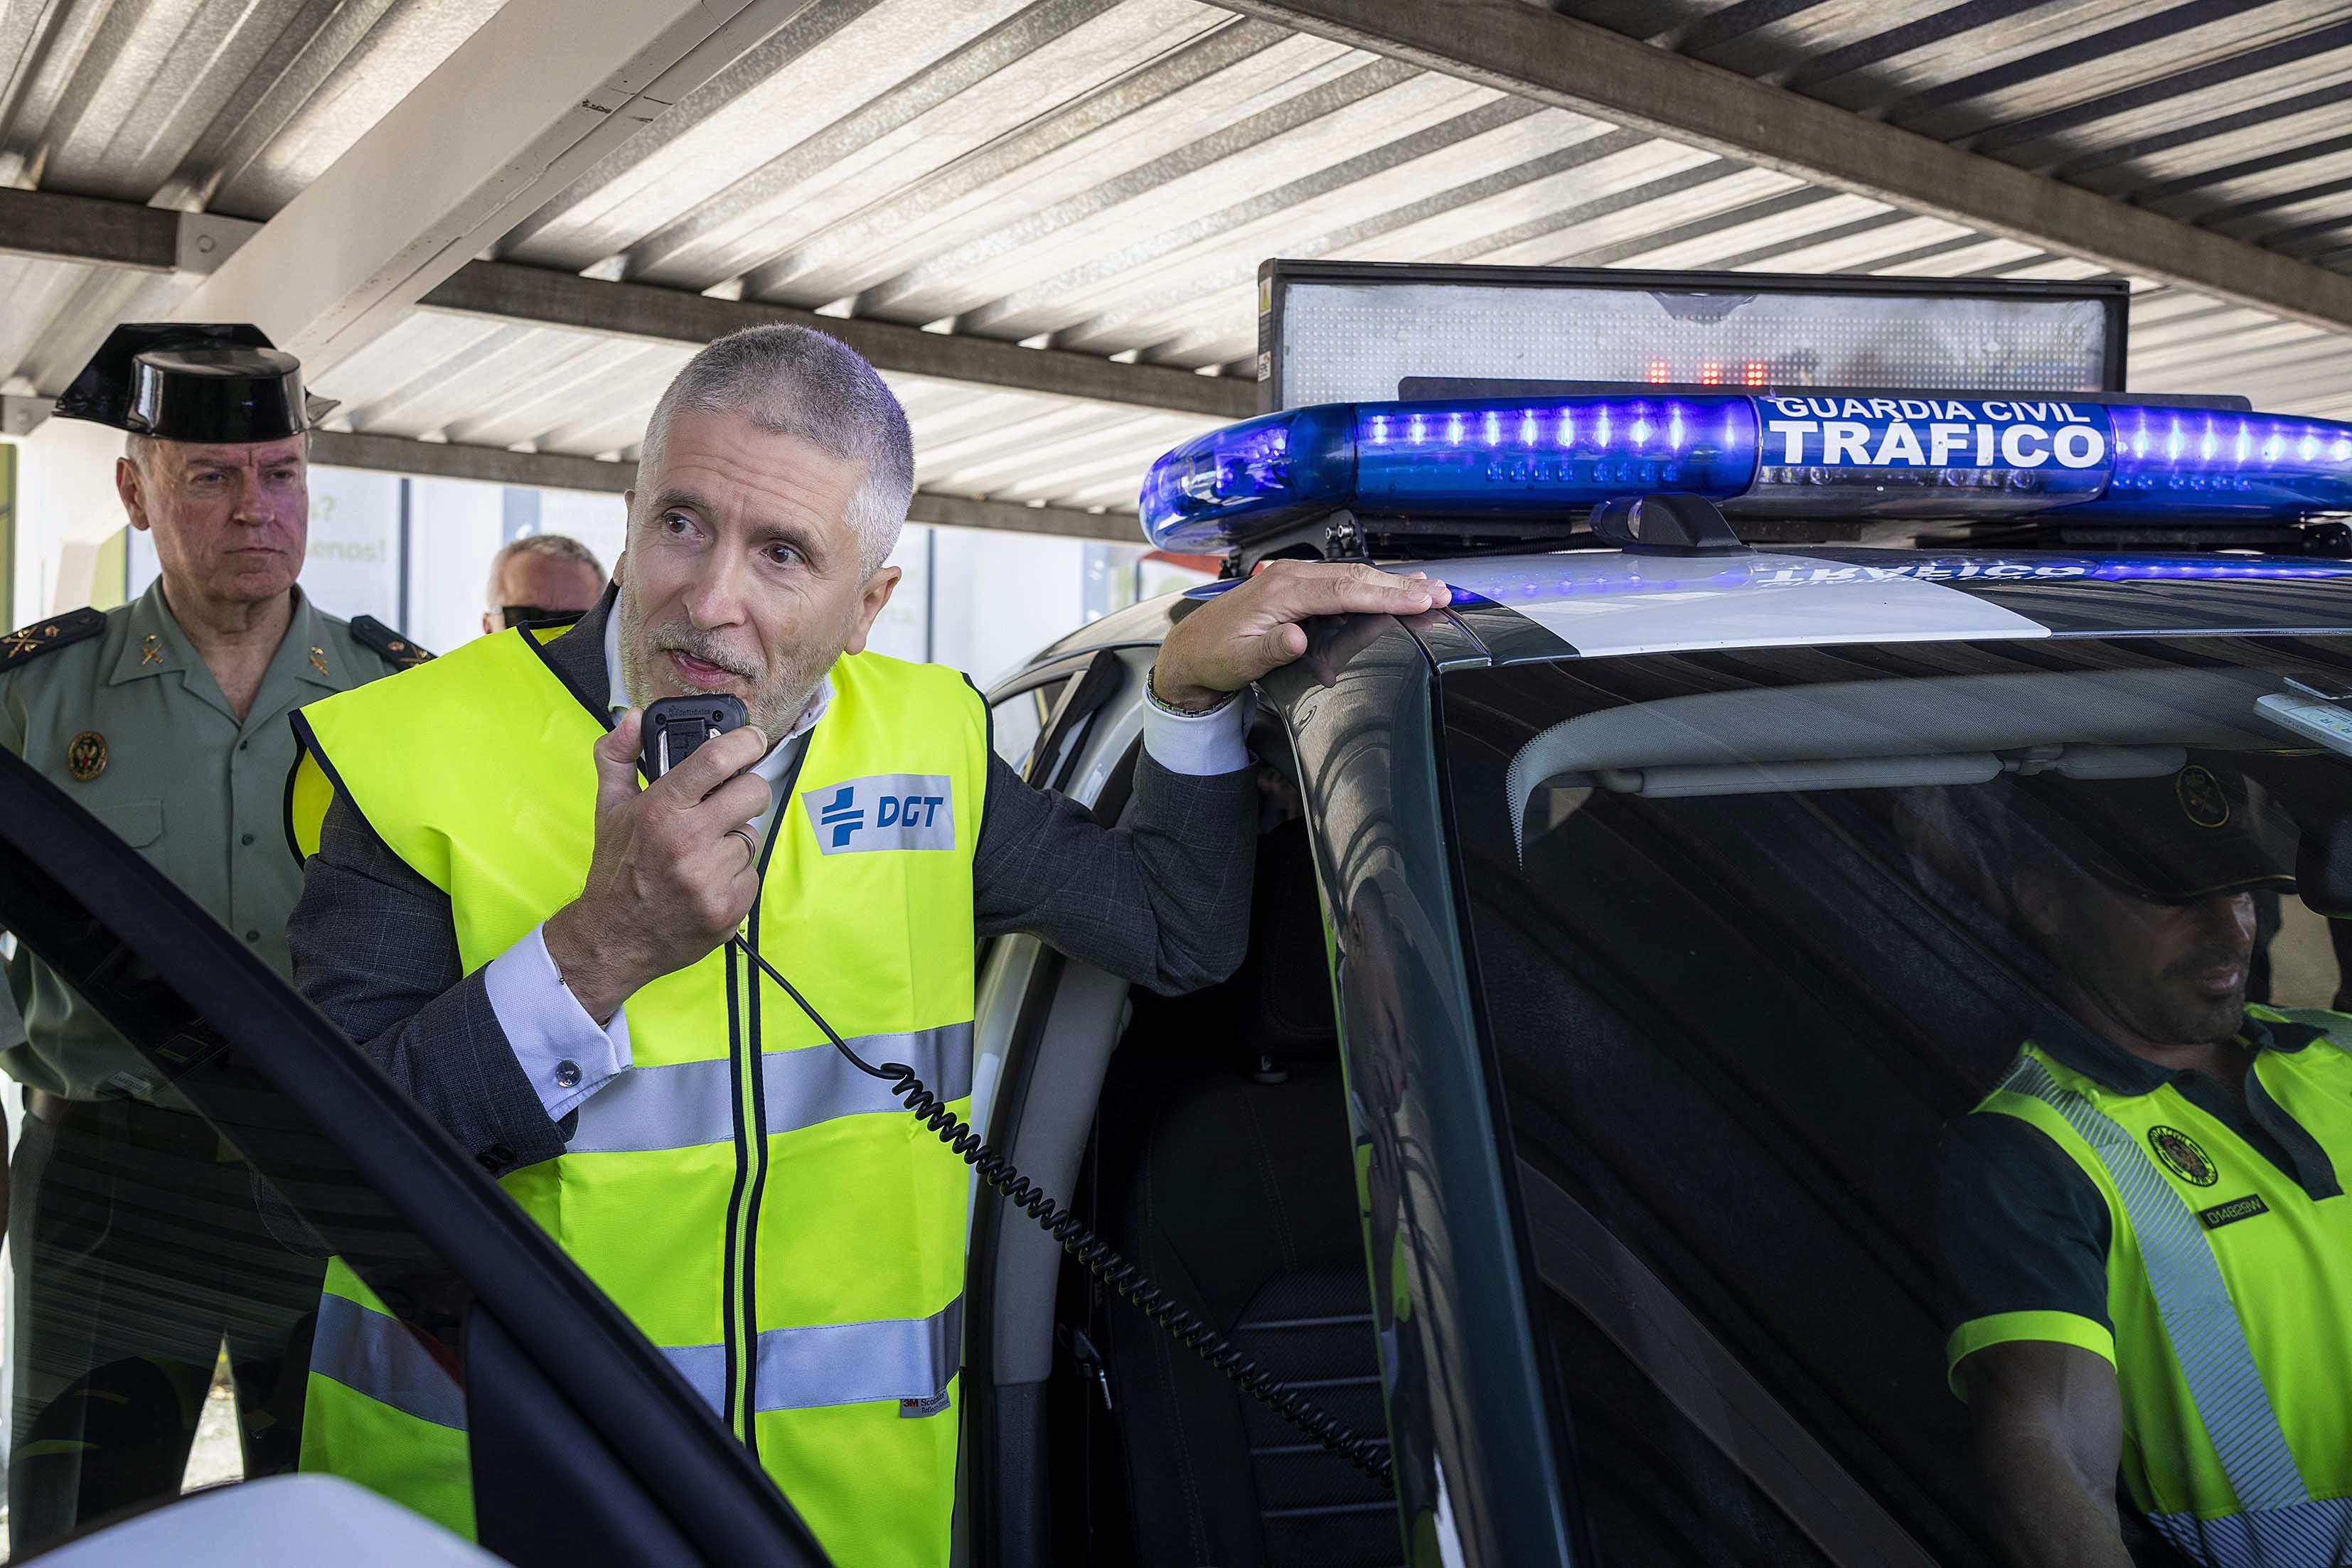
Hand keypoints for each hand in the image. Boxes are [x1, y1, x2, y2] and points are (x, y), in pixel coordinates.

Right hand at [542, 709, 770, 1021]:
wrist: (615, 937)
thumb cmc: (616, 869)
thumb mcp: (609, 809)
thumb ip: (619, 757)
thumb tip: (635, 718)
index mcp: (660, 810)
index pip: (716, 760)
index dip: (744, 742)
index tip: (753, 740)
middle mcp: (687, 842)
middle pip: (753, 793)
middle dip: (745, 794)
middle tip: (727, 805)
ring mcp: (710, 878)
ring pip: (752, 837)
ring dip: (734, 842)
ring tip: (703, 854)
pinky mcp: (728, 909)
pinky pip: (752, 875)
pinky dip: (736, 878)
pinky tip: (708, 882)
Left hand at [1149, 560, 1448, 711]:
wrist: (1189, 650)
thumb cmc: (1213, 655)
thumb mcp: (1239, 661)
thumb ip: (1271, 649)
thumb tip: (1298, 640)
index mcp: (1281, 589)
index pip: (1344, 590)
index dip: (1385, 595)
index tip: (1419, 600)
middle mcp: (1290, 575)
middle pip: (1356, 576)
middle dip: (1401, 584)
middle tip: (1442, 592)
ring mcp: (1293, 578)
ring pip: (1352, 575)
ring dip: (1392, 582)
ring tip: (1430, 589)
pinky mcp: (1295, 586)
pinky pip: (1341, 581)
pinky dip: (1372, 584)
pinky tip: (1393, 588)